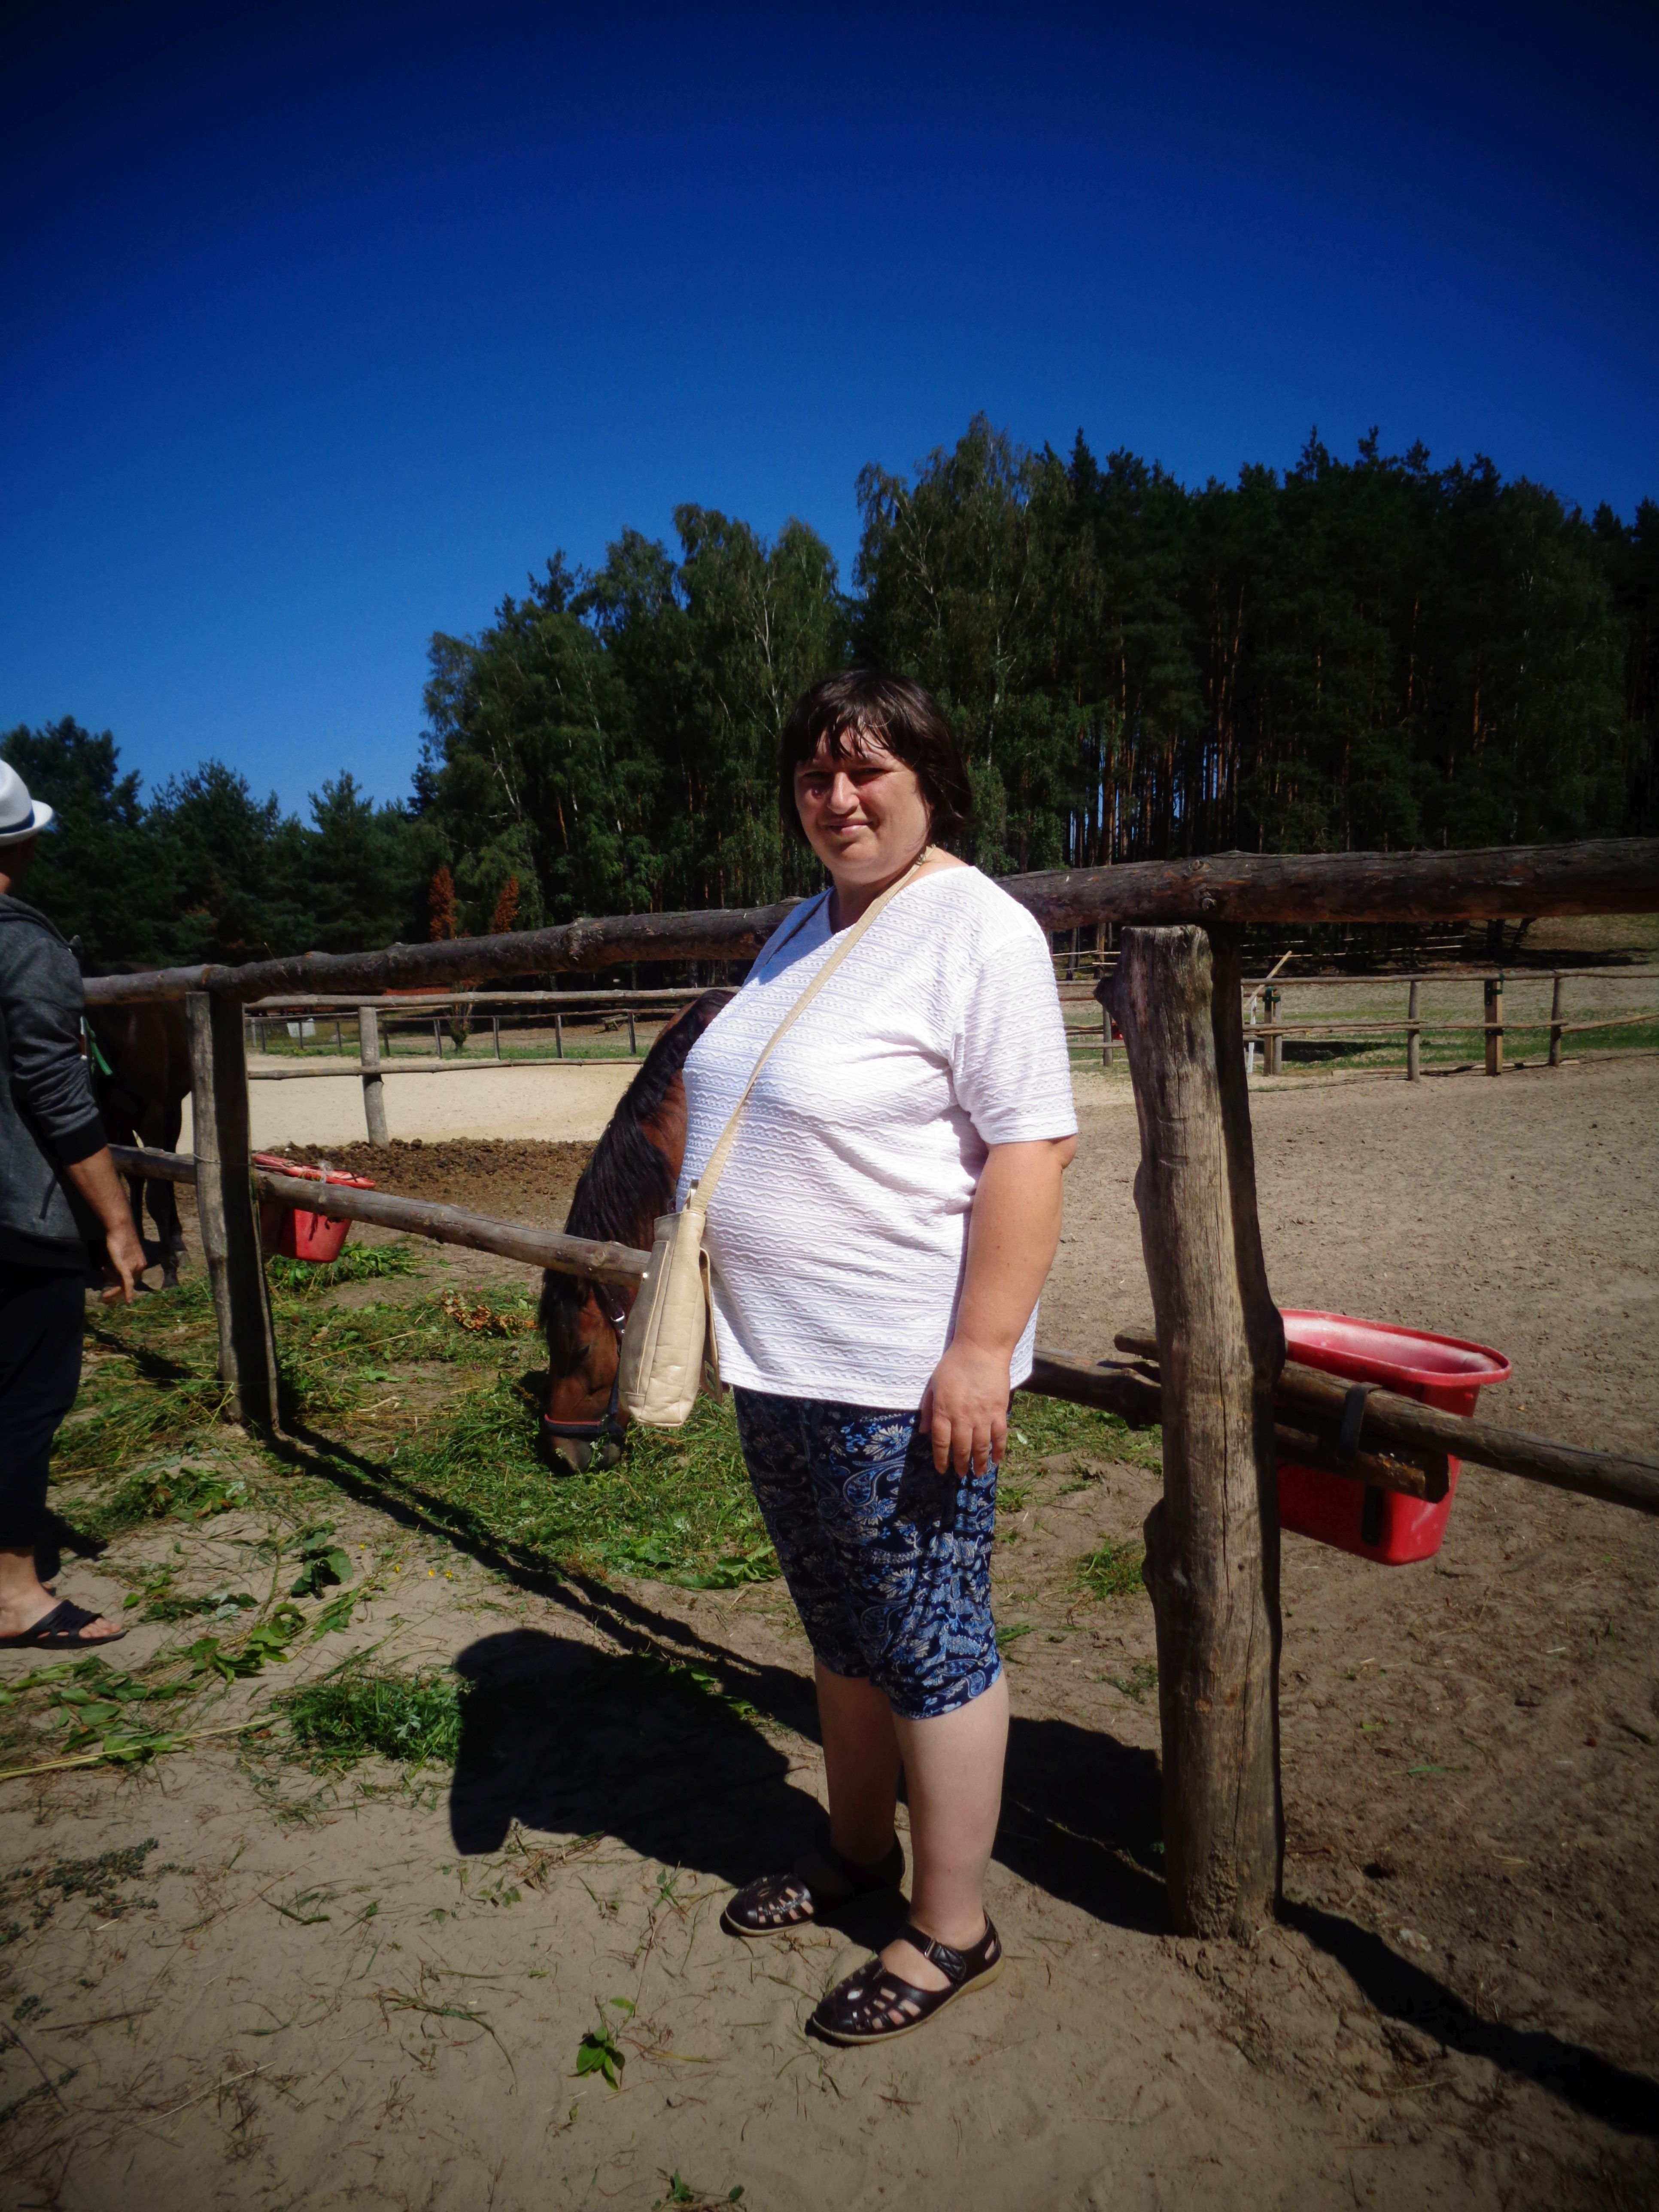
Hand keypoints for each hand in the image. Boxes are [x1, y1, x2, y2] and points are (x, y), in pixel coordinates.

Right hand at [100, 1216, 146, 1304]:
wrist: (120, 1229)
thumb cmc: (118, 1239)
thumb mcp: (120, 1254)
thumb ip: (121, 1263)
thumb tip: (113, 1270)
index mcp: (140, 1264)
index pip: (131, 1279)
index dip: (119, 1285)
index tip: (109, 1287)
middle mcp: (140, 1266)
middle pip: (129, 1284)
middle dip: (116, 1292)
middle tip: (105, 1298)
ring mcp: (134, 1267)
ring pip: (125, 1284)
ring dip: (114, 1292)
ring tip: (104, 1296)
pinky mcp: (127, 1267)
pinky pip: (128, 1282)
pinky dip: (128, 1292)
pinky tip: (128, 1300)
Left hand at [919, 1337, 1011, 1478]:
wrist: (981, 1350)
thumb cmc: (953, 1364)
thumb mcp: (933, 1385)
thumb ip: (929, 1409)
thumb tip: (923, 1432)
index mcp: (944, 1411)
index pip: (941, 1442)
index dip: (941, 1459)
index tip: (942, 1470)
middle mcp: (962, 1417)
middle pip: (962, 1448)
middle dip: (961, 1464)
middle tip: (961, 1474)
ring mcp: (982, 1416)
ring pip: (981, 1447)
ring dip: (979, 1463)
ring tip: (978, 1473)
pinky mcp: (999, 1411)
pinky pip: (1000, 1436)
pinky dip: (999, 1450)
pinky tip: (997, 1460)